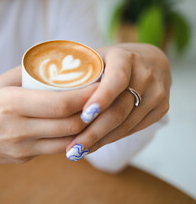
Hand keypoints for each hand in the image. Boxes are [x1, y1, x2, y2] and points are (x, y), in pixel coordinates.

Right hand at [0, 66, 97, 189]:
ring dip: (86, 126)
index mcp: (11, 104)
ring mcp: (23, 148)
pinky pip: (55, 148)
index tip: (102, 81)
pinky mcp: (24, 158)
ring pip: (68, 140)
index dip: (88, 94)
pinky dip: (70, 137)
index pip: (62, 103)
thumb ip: (22, 74)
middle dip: (94, 109)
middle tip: (104, 94)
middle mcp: (19, 129)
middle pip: (71, 123)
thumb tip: (50, 64)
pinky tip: (73, 124)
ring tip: (95, 109)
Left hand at [66, 43, 170, 159]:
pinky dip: (112, 138)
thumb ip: (77, 70)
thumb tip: (46, 89)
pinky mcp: (161, 108)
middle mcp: (145, 74)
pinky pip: (134, 129)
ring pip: (127, 123)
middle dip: (94, 131)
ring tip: (77, 151)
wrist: (149, 62)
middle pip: (120, 109)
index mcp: (124, 57)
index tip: (84, 115)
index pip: (116, 79)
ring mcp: (156, 92)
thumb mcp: (95, 58)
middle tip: (72, 148)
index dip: (101, 98)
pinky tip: (94, 146)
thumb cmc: (110, 61)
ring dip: (100, 140)